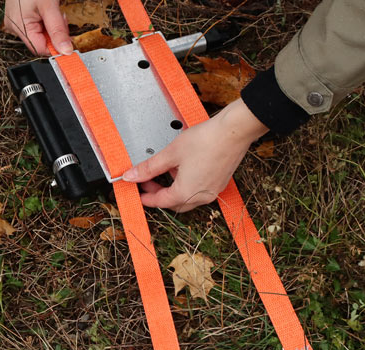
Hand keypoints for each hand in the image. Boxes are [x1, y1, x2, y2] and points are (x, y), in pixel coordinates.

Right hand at [4, 0, 72, 55]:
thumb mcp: (49, 7)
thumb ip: (58, 30)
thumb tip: (66, 51)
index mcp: (19, 26)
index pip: (40, 49)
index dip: (55, 47)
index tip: (68, 43)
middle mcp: (16, 26)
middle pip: (42, 42)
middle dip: (55, 34)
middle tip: (61, 19)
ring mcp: (18, 21)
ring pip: (42, 35)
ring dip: (53, 28)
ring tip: (54, 12)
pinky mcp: (22, 17)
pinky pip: (39, 26)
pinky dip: (48, 22)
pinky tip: (49, 11)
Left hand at [122, 98, 268, 211]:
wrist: (234, 131)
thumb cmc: (206, 140)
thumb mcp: (170, 154)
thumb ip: (148, 168)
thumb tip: (131, 176)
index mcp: (186, 193)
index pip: (160, 202)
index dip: (146, 197)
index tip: (138, 192)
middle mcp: (200, 197)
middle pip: (173, 204)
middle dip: (159, 195)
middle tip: (147, 181)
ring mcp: (212, 191)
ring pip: (186, 198)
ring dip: (173, 189)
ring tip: (165, 170)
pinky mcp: (219, 183)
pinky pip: (198, 191)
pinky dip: (187, 185)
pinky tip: (183, 168)